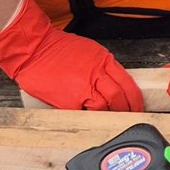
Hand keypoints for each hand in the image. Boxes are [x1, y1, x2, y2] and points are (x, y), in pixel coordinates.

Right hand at [0, 0, 143, 110]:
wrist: (33, 49)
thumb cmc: (55, 49)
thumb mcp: (87, 50)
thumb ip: (101, 66)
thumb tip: (112, 82)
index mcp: (103, 60)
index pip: (127, 83)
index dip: (135, 99)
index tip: (137, 107)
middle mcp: (96, 73)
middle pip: (120, 96)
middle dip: (127, 110)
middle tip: (128, 117)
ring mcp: (83, 87)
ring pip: (105, 107)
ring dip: (110, 115)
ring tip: (111, 121)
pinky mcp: (69, 100)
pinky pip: (85, 113)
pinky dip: (91, 118)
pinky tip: (92, 121)